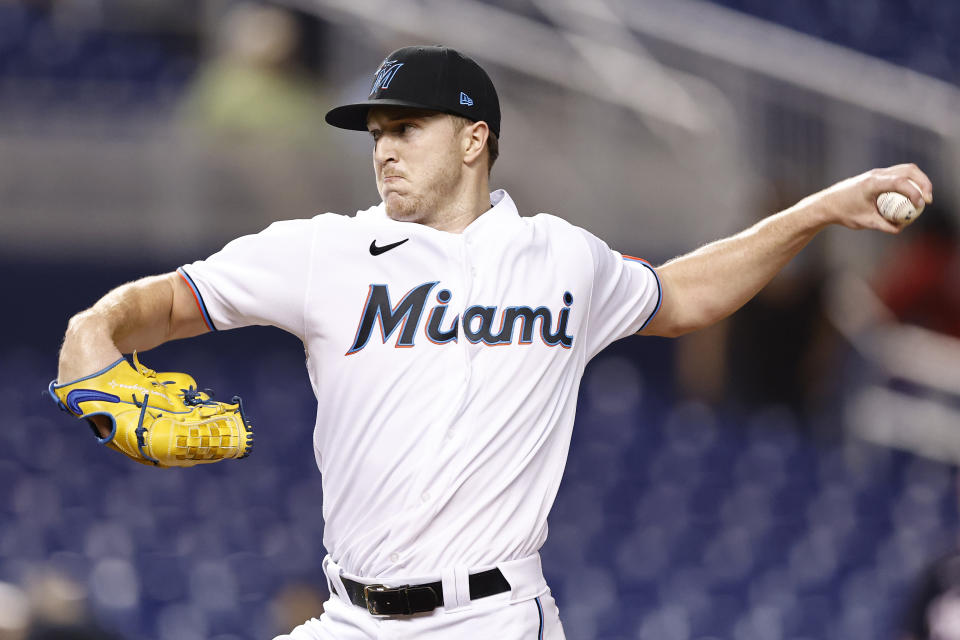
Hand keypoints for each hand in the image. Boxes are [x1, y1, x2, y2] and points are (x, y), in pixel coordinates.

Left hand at [806, 163, 932, 232]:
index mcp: (872, 183)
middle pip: (909, 170)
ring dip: (919, 181)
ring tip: (923, 198)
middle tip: (928, 200)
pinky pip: (899, 175)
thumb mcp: (864, 222)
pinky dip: (909, 183)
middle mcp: (876, 174)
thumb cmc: (843, 213)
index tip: (921, 205)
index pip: (900, 182)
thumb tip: (901, 228)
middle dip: (924, 183)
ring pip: (906, 170)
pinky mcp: (877, 176)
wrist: (827, 204)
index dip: (914, 192)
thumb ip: (883, 226)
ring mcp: (877, 173)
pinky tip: (912, 197)